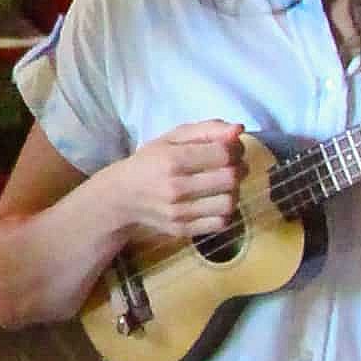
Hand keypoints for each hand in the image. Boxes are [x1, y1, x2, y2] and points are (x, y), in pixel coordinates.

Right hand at [106, 119, 246, 237]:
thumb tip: (238, 130)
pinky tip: (214, 202)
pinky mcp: (182, 230)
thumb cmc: (149, 162)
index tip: (231, 149)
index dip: (235, 149)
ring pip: (229, 203)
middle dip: (238, 169)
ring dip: (233, 191)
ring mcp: (179, 212)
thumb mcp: (172, 138)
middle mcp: (175, 187)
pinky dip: (224, 212)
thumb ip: (207, 129)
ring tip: (223, 185)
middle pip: (230, 178)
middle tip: (231, 166)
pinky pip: (221, 223)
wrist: (121, 197)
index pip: (223, 153)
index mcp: (172, 159)